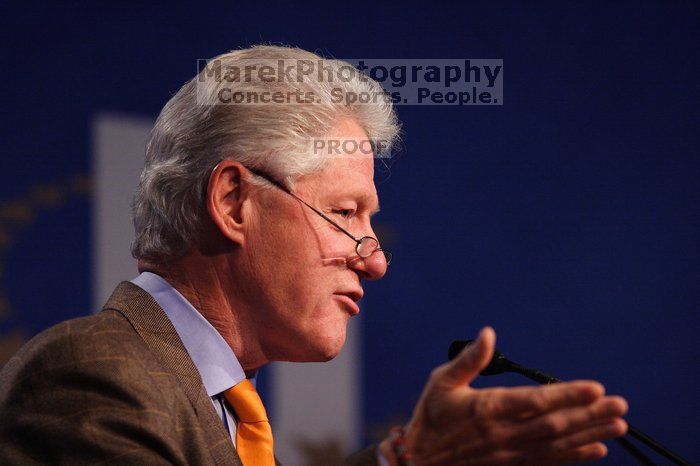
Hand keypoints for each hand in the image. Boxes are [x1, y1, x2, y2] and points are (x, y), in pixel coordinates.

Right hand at [382, 327, 627, 465]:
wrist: (419, 462)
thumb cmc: (432, 417)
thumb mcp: (442, 381)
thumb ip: (469, 359)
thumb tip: (489, 333)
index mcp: (488, 408)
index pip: (535, 401)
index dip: (567, 395)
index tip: (595, 388)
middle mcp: (504, 433)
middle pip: (555, 424)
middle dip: (589, 415)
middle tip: (619, 406)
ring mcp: (511, 453)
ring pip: (558, 445)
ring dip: (590, 434)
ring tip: (618, 425)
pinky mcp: (512, 465)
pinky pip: (549, 462)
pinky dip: (575, 457)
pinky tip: (597, 449)